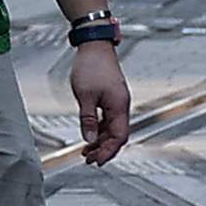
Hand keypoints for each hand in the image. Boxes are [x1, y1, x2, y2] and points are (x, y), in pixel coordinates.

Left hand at [68, 39, 133, 165]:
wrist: (95, 44)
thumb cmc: (92, 65)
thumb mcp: (85, 97)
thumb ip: (87, 120)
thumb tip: (89, 139)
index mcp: (119, 106)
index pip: (118, 137)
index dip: (108, 152)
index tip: (97, 161)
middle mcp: (121, 105)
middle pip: (117, 135)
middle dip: (104, 149)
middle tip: (90, 159)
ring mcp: (116, 100)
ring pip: (112, 128)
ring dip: (100, 140)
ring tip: (87, 150)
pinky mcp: (111, 96)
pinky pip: (108, 119)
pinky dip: (99, 129)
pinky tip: (90, 133)